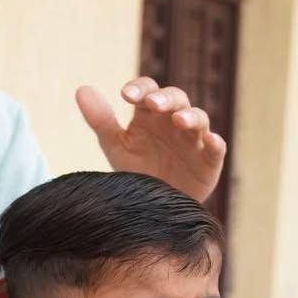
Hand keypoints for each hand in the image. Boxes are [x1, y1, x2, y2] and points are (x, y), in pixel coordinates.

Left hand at [76, 78, 226, 202]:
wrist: (152, 208)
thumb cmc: (135, 170)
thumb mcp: (115, 146)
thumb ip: (100, 120)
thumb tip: (81, 89)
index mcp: (151, 114)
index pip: (148, 90)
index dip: (139, 88)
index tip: (125, 95)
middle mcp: (174, 121)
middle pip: (176, 99)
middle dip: (165, 99)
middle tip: (153, 103)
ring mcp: (194, 140)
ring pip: (199, 119)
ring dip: (190, 117)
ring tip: (179, 121)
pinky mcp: (209, 162)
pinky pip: (216, 149)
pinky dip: (216, 143)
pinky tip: (211, 140)